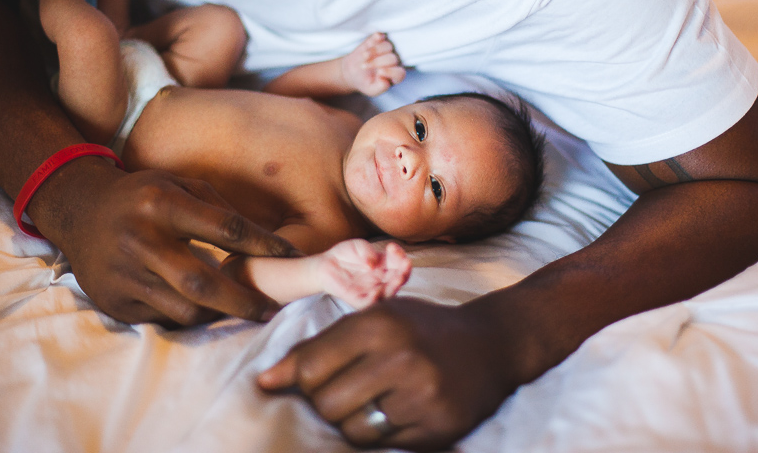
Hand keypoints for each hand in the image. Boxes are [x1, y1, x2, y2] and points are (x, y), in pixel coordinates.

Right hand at [33, 158, 296, 324]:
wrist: (78, 211)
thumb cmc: (143, 196)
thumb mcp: (178, 185)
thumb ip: (218, 209)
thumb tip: (263, 246)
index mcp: (161, 203)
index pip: (225, 228)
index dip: (263, 246)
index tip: (291, 258)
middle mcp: (140, 239)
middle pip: (203, 282)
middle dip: (243, 302)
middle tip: (271, 310)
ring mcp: (123, 274)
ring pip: (184, 308)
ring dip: (218, 313)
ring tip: (240, 310)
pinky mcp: (114, 301)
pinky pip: (163, 318)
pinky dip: (188, 316)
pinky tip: (204, 310)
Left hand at [257, 297, 515, 450]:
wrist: (492, 344)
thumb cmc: (421, 328)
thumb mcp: (376, 318)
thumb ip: (321, 345)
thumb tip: (265, 381)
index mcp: (380, 323)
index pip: (309, 367)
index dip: (292, 380)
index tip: (279, 385)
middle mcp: (401, 358)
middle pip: (326, 404)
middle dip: (323, 403)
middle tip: (340, 391)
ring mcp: (422, 396)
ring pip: (351, 431)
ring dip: (350, 422)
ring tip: (370, 401)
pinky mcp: (437, 428)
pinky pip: (382, 445)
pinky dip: (379, 434)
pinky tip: (395, 411)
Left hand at [314, 240, 411, 308]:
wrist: (325, 264)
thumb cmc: (345, 254)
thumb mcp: (358, 246)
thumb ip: (367, 252)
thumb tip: (373, 264)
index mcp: (384, 266)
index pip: (399, 262)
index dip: (400, 255)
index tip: (392, 247)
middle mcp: (381, 279)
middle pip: (398, 279)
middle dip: (404, 272)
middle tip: (406, 265)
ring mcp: (372, 290)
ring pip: (388, 293)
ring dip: (395, 286)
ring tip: (399, 278)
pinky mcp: (359, 299)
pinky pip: (370, 303)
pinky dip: (376, 299)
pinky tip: (377, 291)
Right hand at [340, 32, 405, 96]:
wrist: (353, 72)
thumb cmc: (365, 82)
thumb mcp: (371, 90)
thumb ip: (379, 88)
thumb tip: (385, 81)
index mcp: (395, 75)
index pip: (399, 73)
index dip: (391, 71)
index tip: (380, 72)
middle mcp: (394, 62)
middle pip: (392, 58)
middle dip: (378, 62)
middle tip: (364, 66)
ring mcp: (387, 50)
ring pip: (388, 46)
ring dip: (375, 51)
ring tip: (364, 57)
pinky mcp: (378, 41)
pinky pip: (381, 36)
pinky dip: (377, 37)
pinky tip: (372, 40)